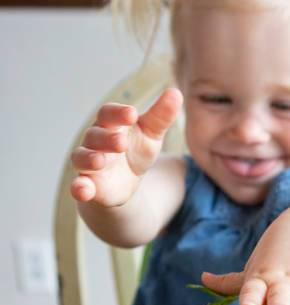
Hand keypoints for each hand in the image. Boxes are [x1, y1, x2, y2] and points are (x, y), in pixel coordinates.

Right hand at [70, 88, 182, 206]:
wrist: (127, 181)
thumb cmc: (137, 150)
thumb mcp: (152, 134)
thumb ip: (161, 116)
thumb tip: (176, 92)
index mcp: (110, 124)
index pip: (108, 113)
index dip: (118, 113)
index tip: (133, 114)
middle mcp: (95, 141)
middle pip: (95, 135)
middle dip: (107, 138)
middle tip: (122, 142)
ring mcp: (89, 162)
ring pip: (82, 157)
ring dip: (89, 159)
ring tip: (101, 161)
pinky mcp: (89, 184)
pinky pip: (79, 185)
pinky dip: (79, 187)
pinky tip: (83, 191)